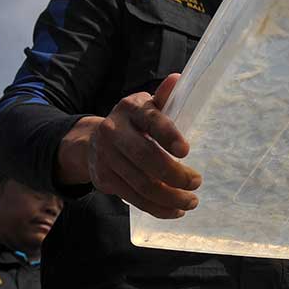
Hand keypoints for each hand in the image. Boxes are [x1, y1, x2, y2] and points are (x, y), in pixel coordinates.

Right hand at [87, 73, 201, 217]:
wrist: (92, 141)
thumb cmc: (134, 123)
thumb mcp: (146, 106)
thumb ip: (164, 98)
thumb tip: (179, 79)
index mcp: (130, 109)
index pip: (150, 120)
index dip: (168, 135)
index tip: (186, 151)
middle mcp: (113, 131)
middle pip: (145, 158)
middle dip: (175, 174)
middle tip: (196, 182)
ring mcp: (106, 157)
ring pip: (141, 184)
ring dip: (171, 197)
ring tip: (192, 201)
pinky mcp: (104, 180)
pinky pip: (134, 199)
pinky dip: (158, 208)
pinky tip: (176, 210)